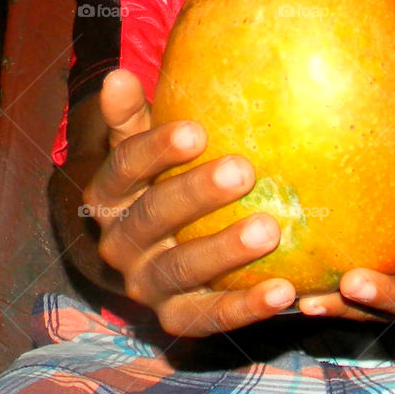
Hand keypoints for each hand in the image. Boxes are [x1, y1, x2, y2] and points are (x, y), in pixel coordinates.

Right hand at [81, 70, 296, 335]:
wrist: (152, 255)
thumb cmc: (161, 183)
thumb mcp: (143, 149)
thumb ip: (132, 118)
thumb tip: (119, 74)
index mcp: (109, 196)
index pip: (124, 169)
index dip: (156, 150)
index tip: (197, 131)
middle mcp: (119, 244)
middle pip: (152, 218)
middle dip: (196, 195)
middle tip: (243, 171)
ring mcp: (147, 286)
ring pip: (180, 269)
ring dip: (224, 250)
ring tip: (270, 230)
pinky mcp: (176, 318)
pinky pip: (209, 317)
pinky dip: (245, 307)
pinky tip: (285, 291)